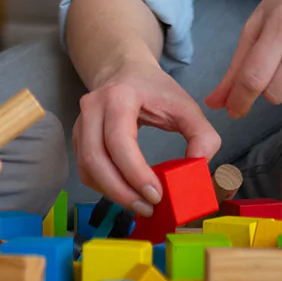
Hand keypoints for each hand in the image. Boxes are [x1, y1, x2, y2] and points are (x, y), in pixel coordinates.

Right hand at [73, 59, 220, 216]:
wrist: (125, 72)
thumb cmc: (154, 90)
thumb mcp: (186, 106)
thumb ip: (202, 135)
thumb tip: (199, 167)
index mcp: (119, 96)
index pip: (119, 140)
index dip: (135, 172)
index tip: (156, 194)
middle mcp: (93, 108)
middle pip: (96, 158)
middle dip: (121, 190)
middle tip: (148, 208)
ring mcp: (81, 123)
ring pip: (87, 167)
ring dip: (112, 192)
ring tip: (140, 205)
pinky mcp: (78, 138)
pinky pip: (85, 169)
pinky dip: (104, 187)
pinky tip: (126, 193)